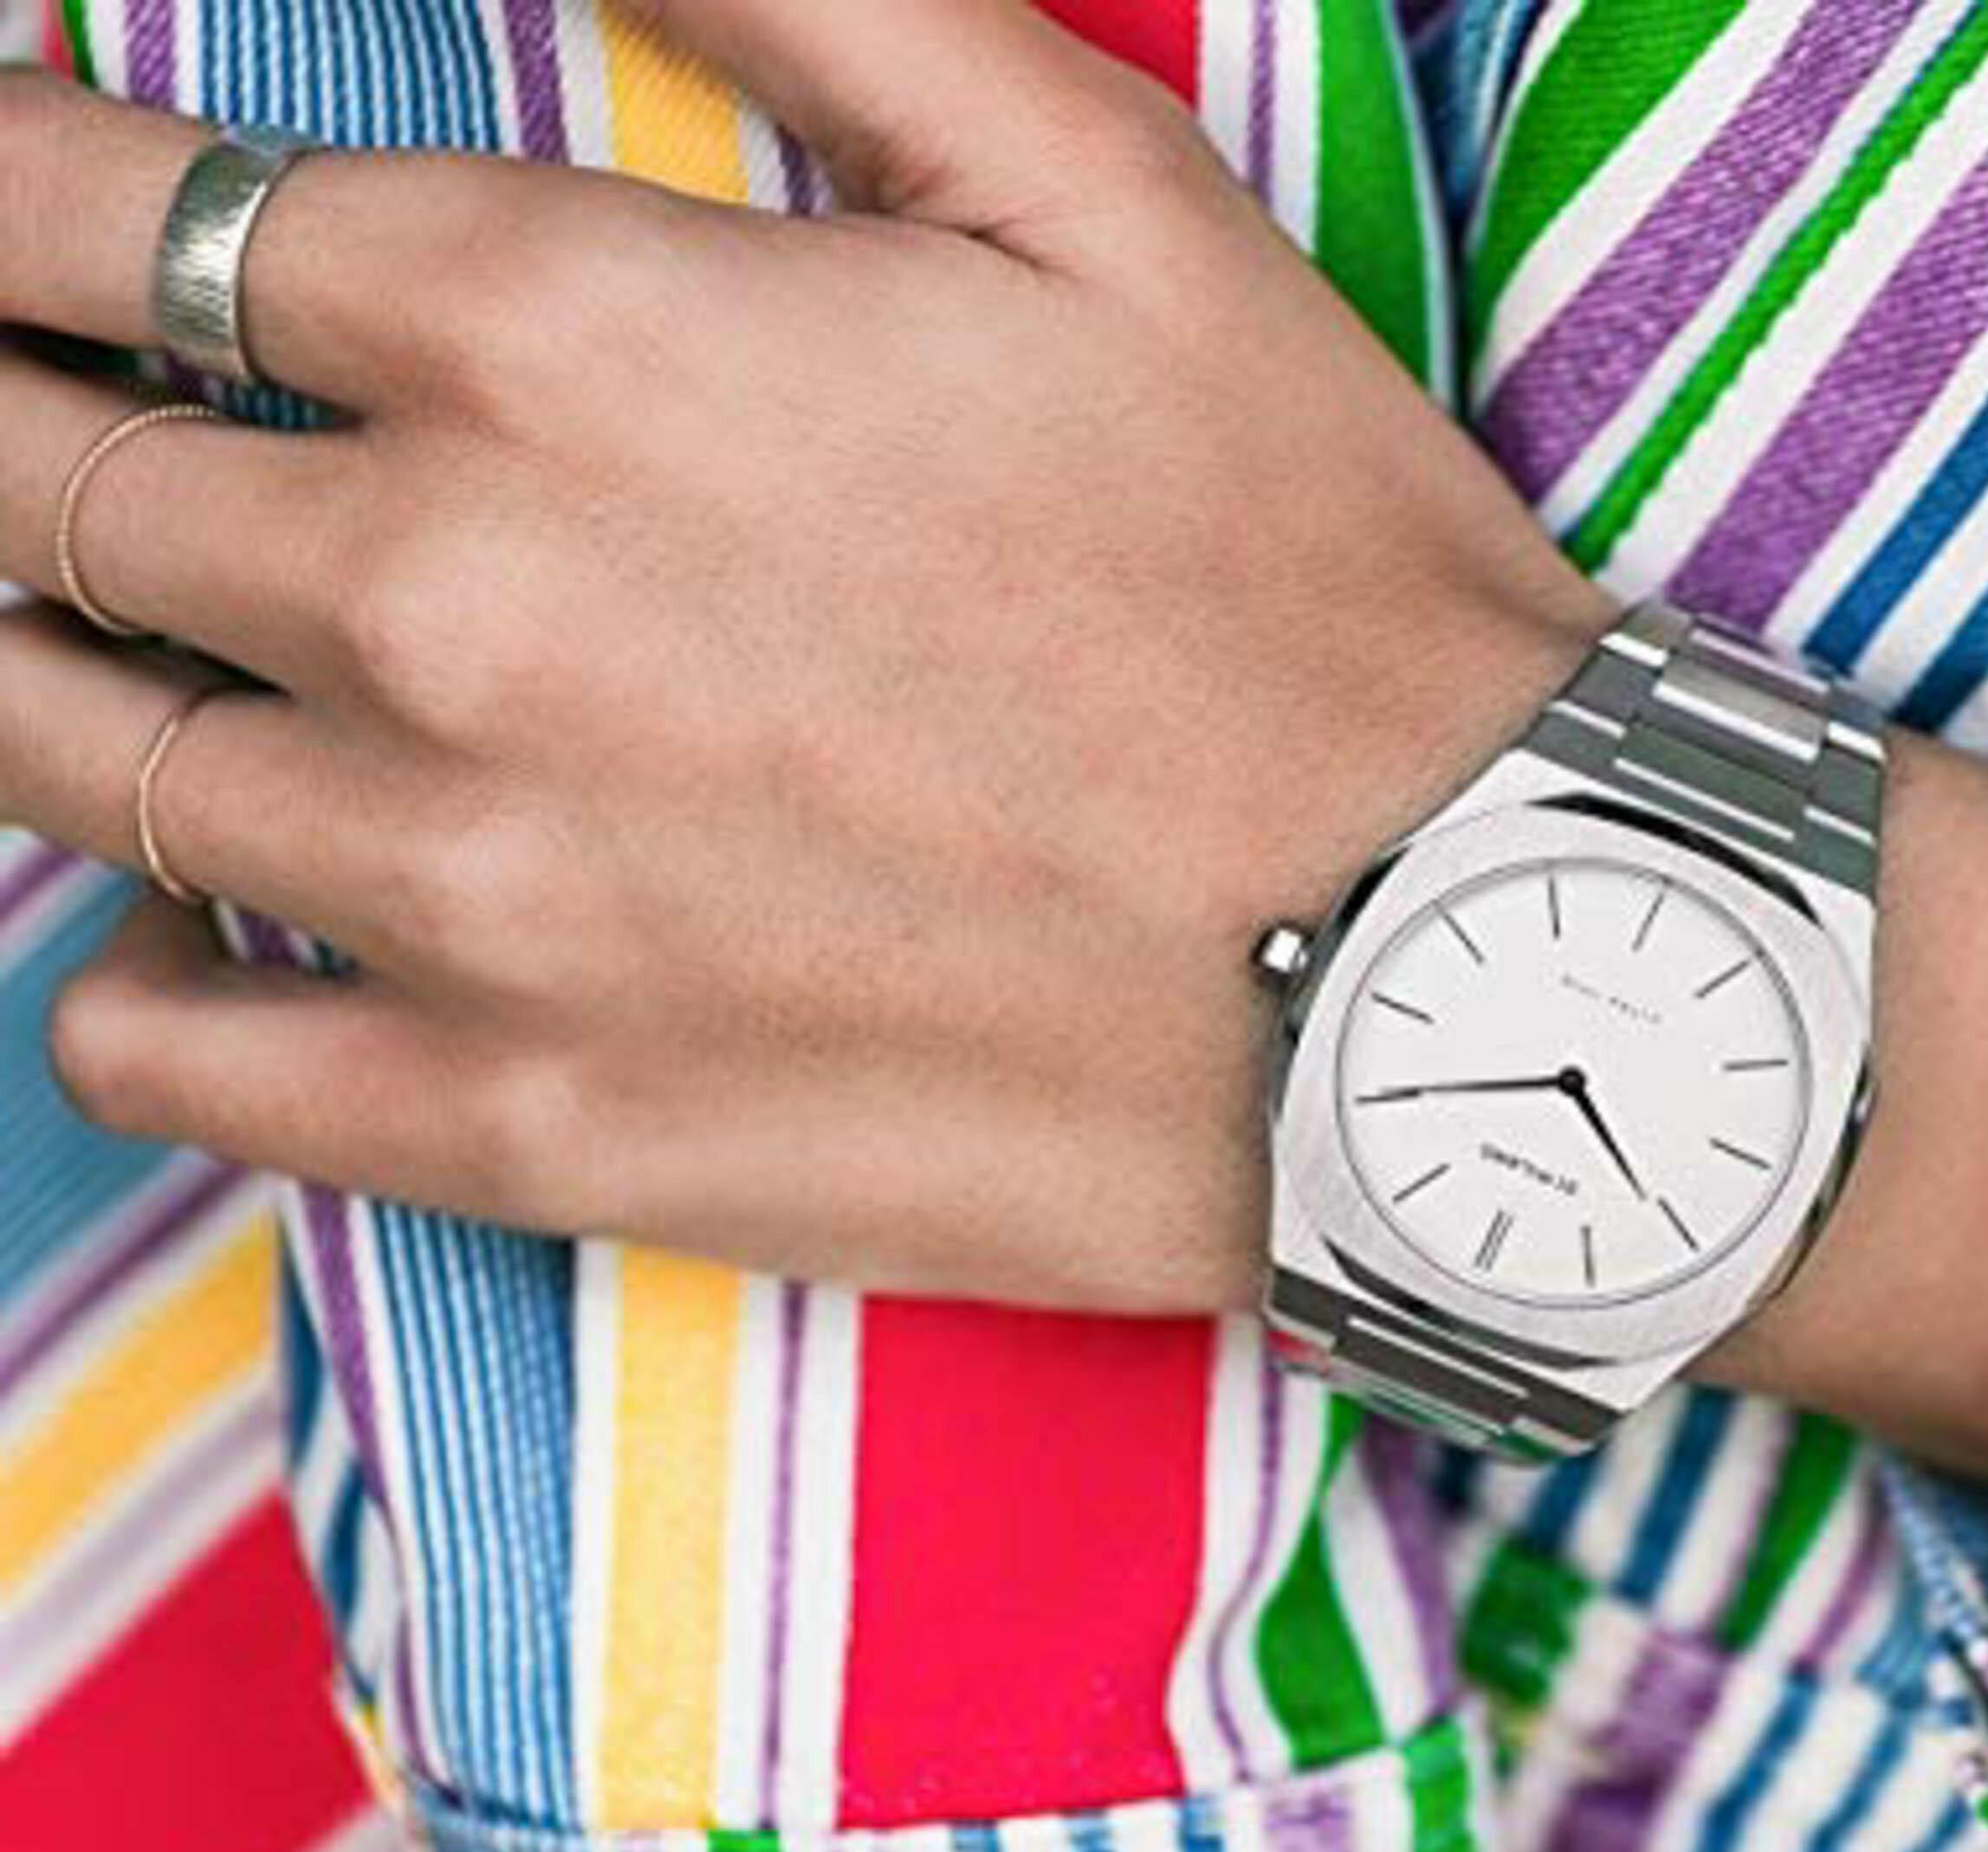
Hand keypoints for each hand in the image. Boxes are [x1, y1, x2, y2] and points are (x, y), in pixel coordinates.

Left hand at [13, 18, 1606, 1307]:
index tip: (5, 193)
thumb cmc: (1304, 595)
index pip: (97, 199)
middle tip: (32, 414)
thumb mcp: (1106, 197)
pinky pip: (163, 1052)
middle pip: (41, 475)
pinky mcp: (529, 1135)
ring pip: (57, 752)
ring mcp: (469, 902)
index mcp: (558, 341)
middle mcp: (453, 613)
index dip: (3, 176)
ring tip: (92, 642)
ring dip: (40, 665)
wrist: (1440, 979)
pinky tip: (201, 927)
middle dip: (1, 412)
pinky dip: (131, 976)